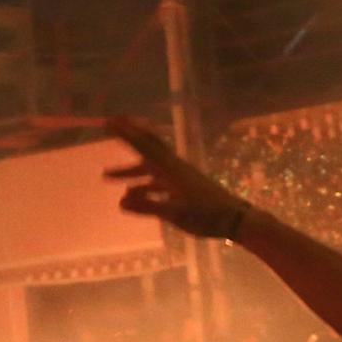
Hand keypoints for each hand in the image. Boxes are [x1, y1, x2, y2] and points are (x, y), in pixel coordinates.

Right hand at [104, 117, 250, 239]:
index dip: (126, 134)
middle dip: (129, 137)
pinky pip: (157, 181)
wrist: (235, 219)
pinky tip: (131, 196)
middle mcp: (174, 167)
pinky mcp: (183, 187)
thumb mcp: (175, 213)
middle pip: (147, 147)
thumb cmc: (206, 216)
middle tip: (111, 125)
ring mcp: (179, 176)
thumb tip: (121, 201)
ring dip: (129, 171)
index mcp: (171, 169)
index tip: (109, 121)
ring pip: (149, 167)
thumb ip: (148, 207)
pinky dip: (143, 185)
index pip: (144, 146)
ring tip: (106, 176)